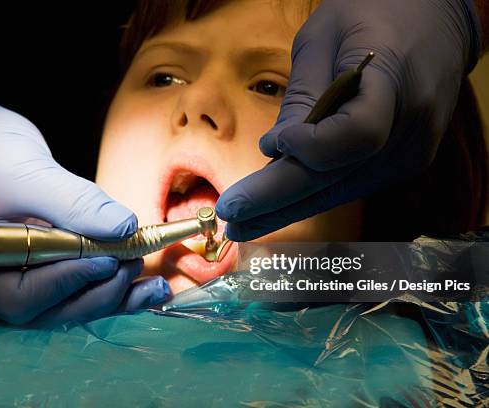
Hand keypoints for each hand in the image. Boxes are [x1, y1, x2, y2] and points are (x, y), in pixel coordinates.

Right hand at [0, 78, 170, 324]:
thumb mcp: (26, 172)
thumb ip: (74, 204)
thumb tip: (125, 229)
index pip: (21, 297)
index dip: (70, 283)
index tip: (111, 260)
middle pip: (47, 309)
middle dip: (96, 293)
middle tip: (134, 265)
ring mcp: (11, 273)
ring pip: (64, 300)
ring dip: (110, 295)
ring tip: (154, 288)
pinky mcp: (33, 261)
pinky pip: (69, 279)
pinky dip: (105, 281)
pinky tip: (141, 282)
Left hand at [216, 0, 480, 240]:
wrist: (436, 23)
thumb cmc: (375, 17)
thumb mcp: (327, 37)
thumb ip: (304, 96)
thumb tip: (274, 151)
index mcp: (395, 82)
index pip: (357, 135)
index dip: (312, 147)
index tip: (271, 144)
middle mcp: (409, 130)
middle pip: (336, 178)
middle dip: (276, 201)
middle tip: (232, 218)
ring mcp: (410, 153)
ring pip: (338, 192)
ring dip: (286, 208)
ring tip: (241, 221)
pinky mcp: (401, 164)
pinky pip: (348, 185)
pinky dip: (310, 194)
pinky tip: (274, 203)